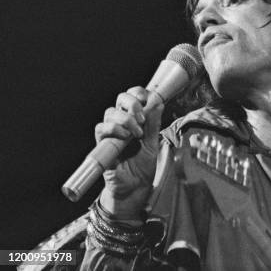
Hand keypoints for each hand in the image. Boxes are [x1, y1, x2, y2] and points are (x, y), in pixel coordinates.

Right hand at [95, 86, 162, 220]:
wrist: (136, 187)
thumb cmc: (143, 165)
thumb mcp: (154, 142)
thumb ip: (154, 123)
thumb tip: (158, 102)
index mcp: (134, 119)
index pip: (132, 97)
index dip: (138, 93)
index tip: (148, 98)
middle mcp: (121, 123)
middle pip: (120, 99)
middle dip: (132, 103)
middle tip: (142, 117)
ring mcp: (111, 133)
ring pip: (110, 113)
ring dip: (126, 119)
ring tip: (137, 133)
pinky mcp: (102, 144)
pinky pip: (101, 129)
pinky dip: (114, 129)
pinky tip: (125, 137)